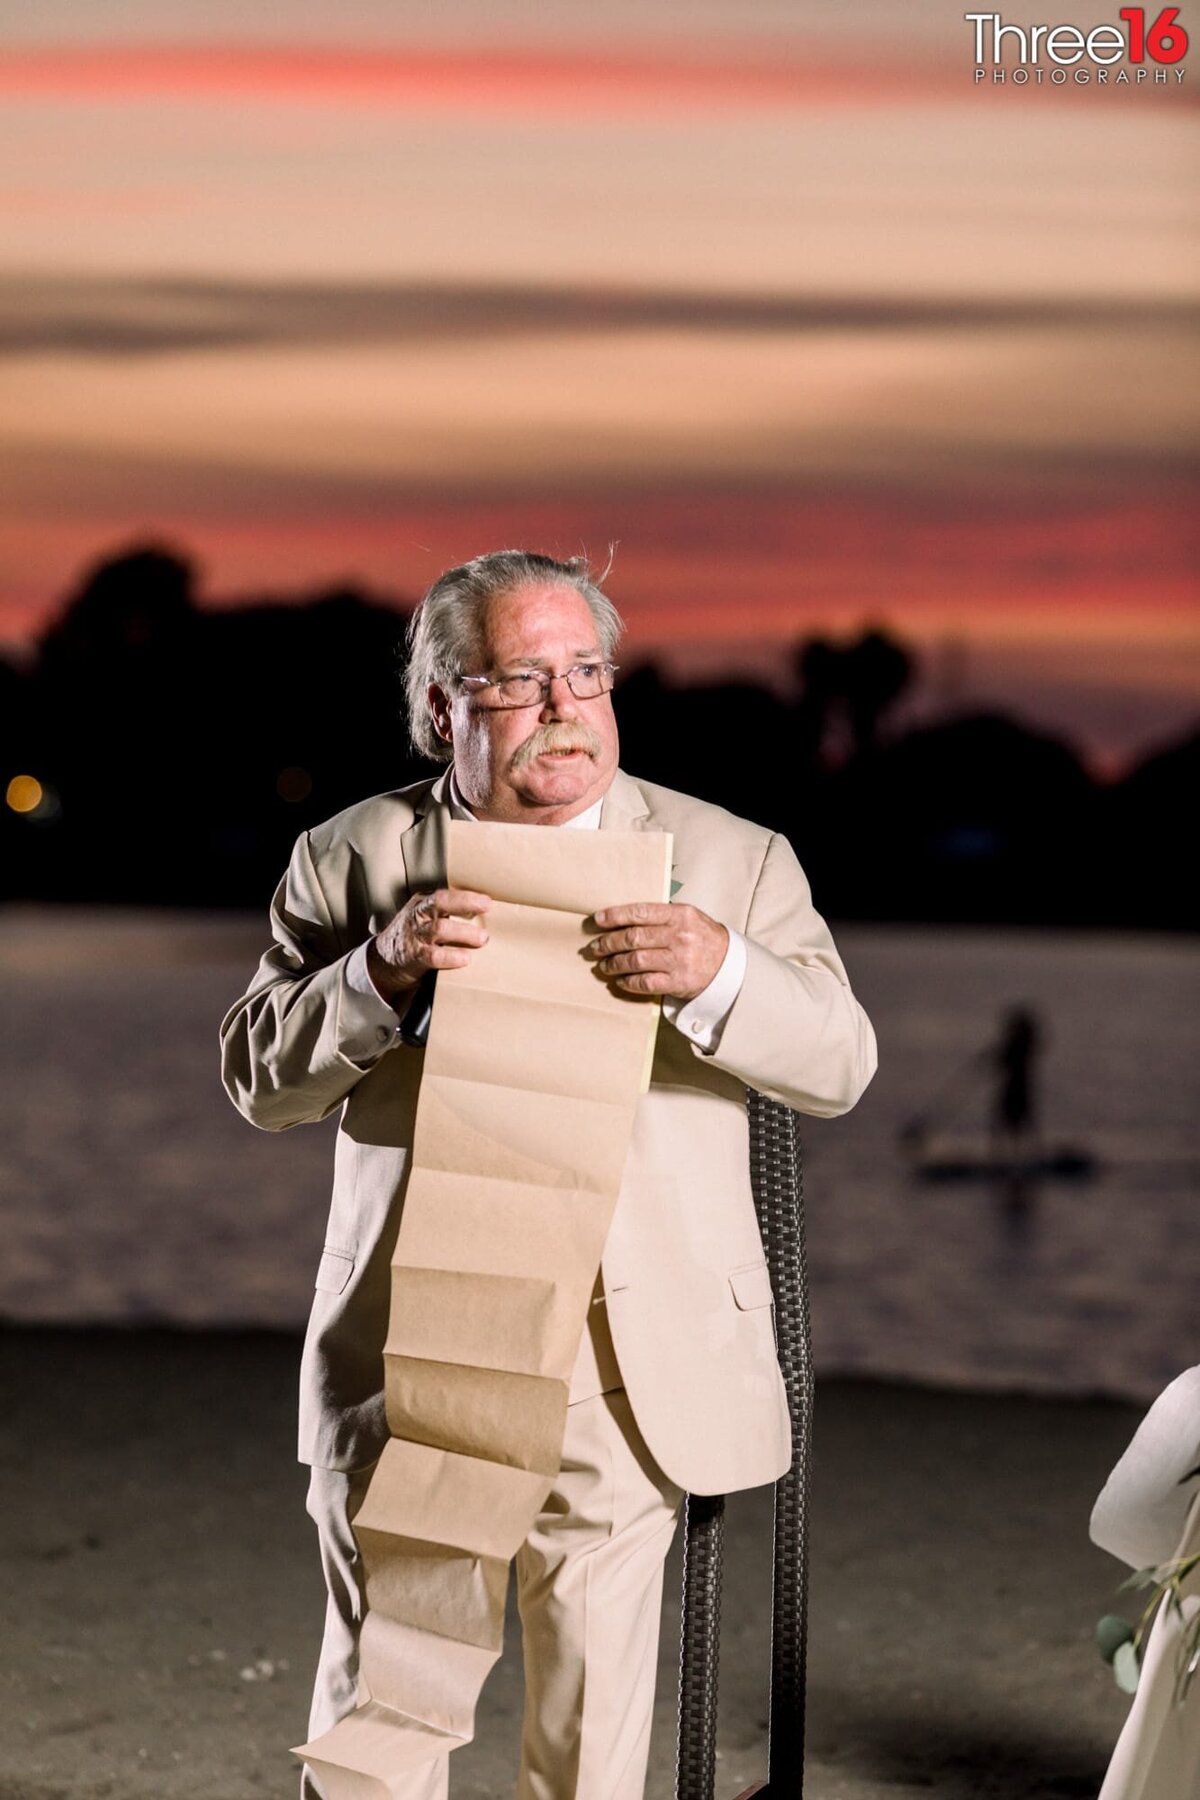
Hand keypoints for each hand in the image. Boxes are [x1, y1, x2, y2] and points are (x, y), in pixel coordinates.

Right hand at [367, 888, 490, 1001]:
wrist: (383, 960)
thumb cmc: (414, 936)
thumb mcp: (424, 917)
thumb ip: (446, 914)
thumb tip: (485, 914)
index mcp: (422, 904)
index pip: (444, 894)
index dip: (466, 896)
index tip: (488, 902)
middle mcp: (417, 916)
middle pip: (440, 903)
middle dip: (465, 904)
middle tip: (487, 911)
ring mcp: (414, 936)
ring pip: (439, 928)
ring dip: (463, 933)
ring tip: (482, 939)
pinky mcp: (414, 957)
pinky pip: (433, 956)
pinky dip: (451, 957)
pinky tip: (465, 958)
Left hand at [585, 902, 727, 999]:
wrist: (728, 965)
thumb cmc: (702, 937)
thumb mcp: (687, 917)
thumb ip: (660, 915)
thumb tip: (621, 918)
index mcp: (679, 915)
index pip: (640, 912)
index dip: (615, 916)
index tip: (597, 920)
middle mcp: (679, 936)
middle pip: (633, 938)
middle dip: (608, 943)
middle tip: (594, 947)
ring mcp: (679, 960)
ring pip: (636, 961)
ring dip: (614, 964)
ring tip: (604, 965)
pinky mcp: (679, 982)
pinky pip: (646, 982)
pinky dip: (629, 982)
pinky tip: (620, 980)